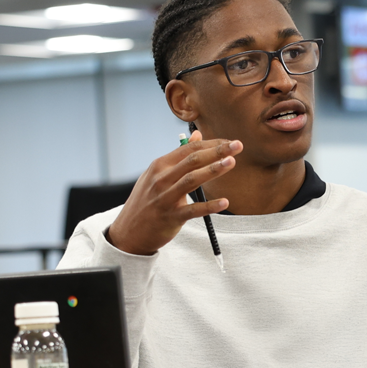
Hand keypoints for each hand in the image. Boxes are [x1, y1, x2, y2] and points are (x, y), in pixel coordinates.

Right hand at [105, 130, 240, 255]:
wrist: (128, 232)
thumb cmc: (147, 200)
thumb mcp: (156, 174)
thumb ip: (178, 156)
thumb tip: (197, 136)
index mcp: (159, 166)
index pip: (189, 149)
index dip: (211, 143)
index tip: (229, 142)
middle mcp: (161, 179)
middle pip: (192, 160)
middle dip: (216, 151)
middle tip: (238, 146)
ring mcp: (165, 198)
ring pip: (192, 180)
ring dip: (213, 170)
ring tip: (231, 162)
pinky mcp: (170, 217)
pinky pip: (192, 210)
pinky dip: (209, 206)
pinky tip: (225, 202)